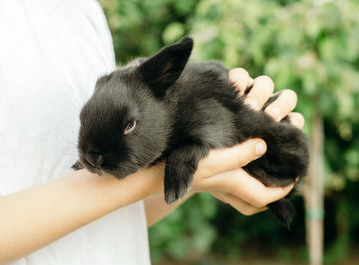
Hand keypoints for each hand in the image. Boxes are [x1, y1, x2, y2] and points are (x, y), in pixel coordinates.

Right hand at [191, 68, 303, 215]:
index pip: (265, 196)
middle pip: (254, 200)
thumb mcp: (215, 158)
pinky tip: (241, 159)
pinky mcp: (208, 176)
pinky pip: (231, 183)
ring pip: (243, 193)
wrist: (158, 172)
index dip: (283, 189)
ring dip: (257, 186)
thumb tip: (263, 147)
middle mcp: (227, 186)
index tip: (296, 175)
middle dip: (271, 194)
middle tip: (282, 179)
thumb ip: (241, 154)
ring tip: (265, 170)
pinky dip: (242, 177)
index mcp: (233, 183)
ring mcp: (216, 183)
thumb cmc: (187, 166)